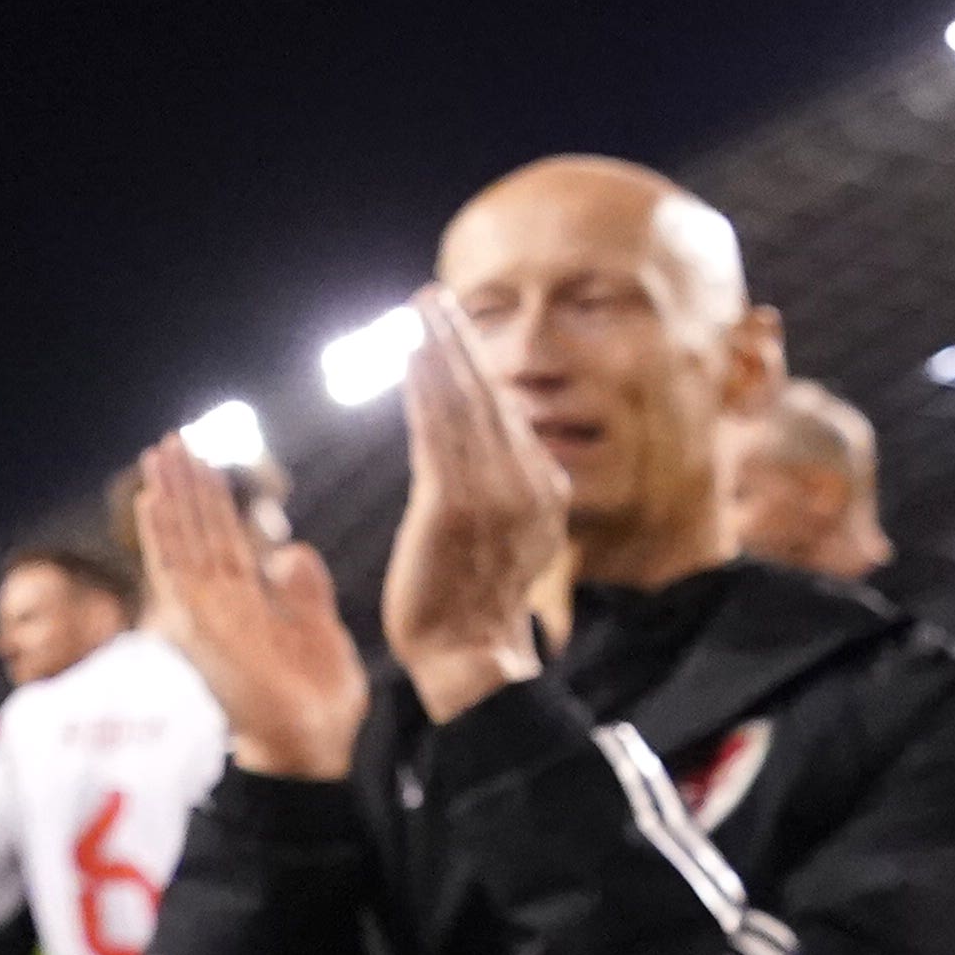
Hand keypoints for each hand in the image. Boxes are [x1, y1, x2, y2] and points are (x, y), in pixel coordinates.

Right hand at [135, 435, 371, 779]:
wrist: (310, 744)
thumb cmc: (315, 702)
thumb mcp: (320, 631)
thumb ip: (303, 591)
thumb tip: (290, 549)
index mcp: (246, 603)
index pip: (223, 538)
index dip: (212, 498)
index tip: (203, 459)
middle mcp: (218, 604)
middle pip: (197, 531)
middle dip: (185, 484)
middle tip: (171, 438)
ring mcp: (204, 614)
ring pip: (182, 541)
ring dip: (169, 496)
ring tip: (159, 453)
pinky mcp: (198, 627)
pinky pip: (174, 572)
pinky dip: (161, 535)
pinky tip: (152, 502)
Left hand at [381, 290, 562, 724]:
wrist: (471, 658)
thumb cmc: (475, 606)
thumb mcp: (512, 540)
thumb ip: (512, 493)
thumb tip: (509, 450)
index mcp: (543, 490)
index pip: (505, 414)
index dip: (476, 366)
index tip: (451, 328)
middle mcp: (527, 482)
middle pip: (489, 395)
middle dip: (460, 341)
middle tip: (430, 296)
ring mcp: (495, 492)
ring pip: (466, 404)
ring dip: (441, 349)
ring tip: (419, 307)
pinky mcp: (455, 504)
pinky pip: (440, 430)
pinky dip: (427, 386)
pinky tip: (411, 353)